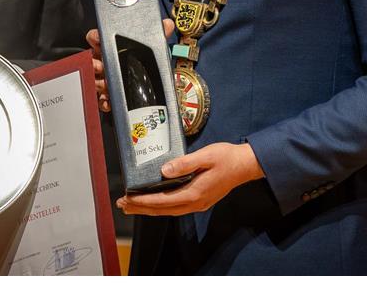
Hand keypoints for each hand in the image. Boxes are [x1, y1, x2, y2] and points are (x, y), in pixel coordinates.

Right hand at [86, 18, 174, 112]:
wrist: (151, 92)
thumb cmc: (145, 64)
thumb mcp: (153, 48)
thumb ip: (158, 35)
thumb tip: (167, 24)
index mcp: (114, 48)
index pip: (98, 39)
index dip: (96, 37)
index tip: (98, 39)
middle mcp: (107, 63)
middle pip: (94, 60)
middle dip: (95, 63)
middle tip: (100, 65)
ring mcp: (106, 79)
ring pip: (96, 80)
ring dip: (99, 83)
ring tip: (105, 84)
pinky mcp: (108, 96)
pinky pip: (102, 99)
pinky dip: (104, 101)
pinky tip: (108, 101)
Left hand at [116, 142, 263, 215]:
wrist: (245, 165)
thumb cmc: (226, 157)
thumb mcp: (205, 156)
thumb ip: (184, 163)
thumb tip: (163, 170)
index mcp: (194, 192)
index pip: (162, 201)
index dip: (142, 201)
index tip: (126, 198)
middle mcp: (195, 203)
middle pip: (162, 210)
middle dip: (141, 208)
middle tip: (121, 204)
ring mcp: (198, 203)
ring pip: (168, 210)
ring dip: (149, 208)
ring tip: (132, 205)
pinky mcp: (200, 200)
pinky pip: (175, 207)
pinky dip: (161, 206)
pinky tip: (153, 202)